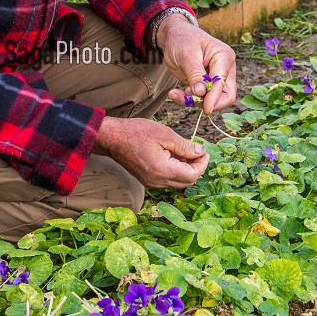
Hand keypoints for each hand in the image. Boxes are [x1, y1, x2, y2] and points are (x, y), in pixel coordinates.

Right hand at [93, 116, 208, 189]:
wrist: (112, 138)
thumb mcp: (165, 134)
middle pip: (187, 182)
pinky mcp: (147, 181)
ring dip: (186, 170)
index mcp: (162, 170)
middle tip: (197, 150)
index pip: (192, 175)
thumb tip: (201, 151)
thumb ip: (185, 146)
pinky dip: (176, 171)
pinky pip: (168, 181)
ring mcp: (151, 183)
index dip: (202, 164)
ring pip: (178, 183)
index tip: (204, 150)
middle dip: (196, 167)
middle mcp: (157, 181)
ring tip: (186, 151)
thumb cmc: (136, 132)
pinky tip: (174, 156)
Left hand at [155, 15, 237, 115]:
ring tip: (175, 93)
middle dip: (207, 102)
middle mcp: (224, 68)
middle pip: (225, 95)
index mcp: (224, 57)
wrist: (173, 36)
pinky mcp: (206, 84)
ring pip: (212, 99)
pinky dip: (189, 99)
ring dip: (194, 101)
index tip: (206, 109)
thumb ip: (195, 74)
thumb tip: (201, 93)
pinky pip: (201, 98)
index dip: (215, 97)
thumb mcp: (187, 55)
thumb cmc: (182, 39)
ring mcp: (215, 77)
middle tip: (187, 100)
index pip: (223, 82)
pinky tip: (175, 93)